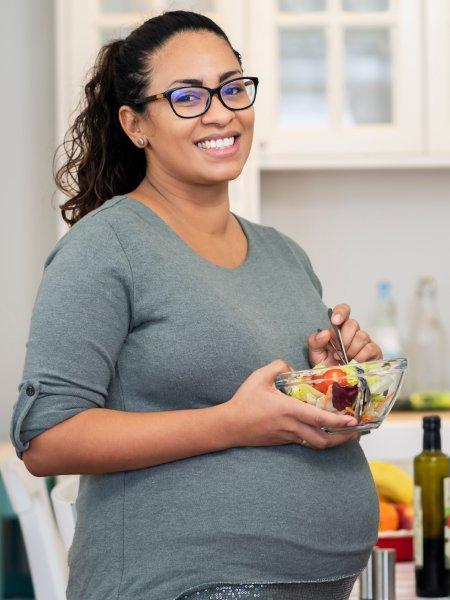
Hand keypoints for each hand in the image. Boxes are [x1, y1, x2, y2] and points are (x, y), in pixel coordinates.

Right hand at [222, 359, 359, 450]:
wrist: (229, 425)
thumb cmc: (244, 401)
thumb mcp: (259, 377)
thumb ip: (277, 366)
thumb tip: (289, 365)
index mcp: (289, 410)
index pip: (319, 419)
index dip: (339, 422)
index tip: (354, 421)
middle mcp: (291, 426)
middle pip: (323, 440)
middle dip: (343, 439)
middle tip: (355, 432)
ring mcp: (287, 436)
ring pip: (315, 444)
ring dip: (332, 441)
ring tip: (343, 434)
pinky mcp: (283, 441)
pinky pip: (304, 442)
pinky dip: (317, 438)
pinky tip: (321, 431)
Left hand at [308, 303, 382, 366]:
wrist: (335, 383)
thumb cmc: (326, 365)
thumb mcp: (314, 353)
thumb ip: (315, 341)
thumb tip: (325, 333)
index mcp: (338, 328)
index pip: (344, 310)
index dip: (341, 312)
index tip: (335, 321)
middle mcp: (353, 332)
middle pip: (353, 324)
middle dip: (343, 340)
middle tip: (337, 353)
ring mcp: (365, 341)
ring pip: (362, 336)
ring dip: (351, 351)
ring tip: (344, 360)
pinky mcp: (374, 352)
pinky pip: (370, 348)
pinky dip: (360, 357)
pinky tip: (354, 363)